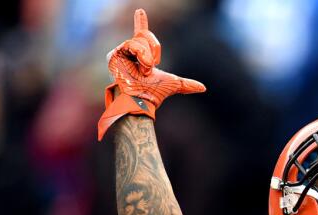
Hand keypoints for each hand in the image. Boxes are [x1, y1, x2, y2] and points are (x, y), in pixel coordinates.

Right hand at [97, 9, 205, 138]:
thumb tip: (203, 88)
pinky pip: (131, 44)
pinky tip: (141, 67)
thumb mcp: (174, 84)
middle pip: (145, 34)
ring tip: (145, 71)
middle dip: (154, 48)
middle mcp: (130, 52)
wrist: (143, 100)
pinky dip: (140, 55)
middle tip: (153, 65)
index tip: (140, 11)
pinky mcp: (114, 55)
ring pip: (139, 40)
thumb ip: (187, 84)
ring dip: (147, 56)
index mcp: (142, 55)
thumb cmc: (155, 93)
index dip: (141, 22)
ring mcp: (121, 53)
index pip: (141, 34)